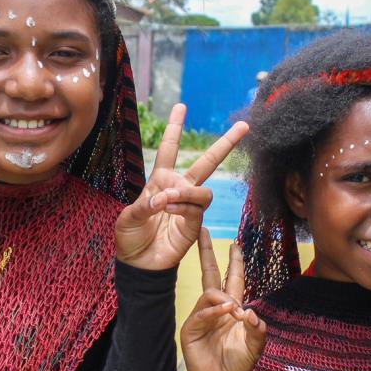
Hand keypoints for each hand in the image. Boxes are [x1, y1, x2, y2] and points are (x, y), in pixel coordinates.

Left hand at [115, 104, 248, 269]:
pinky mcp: (195, 225)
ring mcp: (189, 207)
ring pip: (203, 190)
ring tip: (167, 200)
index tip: (181, 107)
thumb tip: (163, 197)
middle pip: (206, 162)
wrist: (138, 263)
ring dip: (185, 192)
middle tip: (243, 126)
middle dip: (225, 144)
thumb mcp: (127, 218)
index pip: (169, 149)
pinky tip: (170, 211)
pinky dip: (182, 207)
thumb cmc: (130, 238)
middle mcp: (178, 189)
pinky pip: (197, 209)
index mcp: (159, 181)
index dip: (174, 128)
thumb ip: (142, 205)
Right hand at [180, 230, 265, 370]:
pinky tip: (225, 312)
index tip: (235, 245)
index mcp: (232, 309)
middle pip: (210, 275)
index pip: (232, 279)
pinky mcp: (191, 329)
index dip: (234, 263)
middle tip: (204, 232)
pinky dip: (213, 311)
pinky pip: (201, 314)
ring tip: (233, 307)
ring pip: (208, 294)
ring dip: (221, 297)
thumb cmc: (236, 364)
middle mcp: (215, 309)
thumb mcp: (255, 347)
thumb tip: (251, 313)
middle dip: (207, 253)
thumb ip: (257, 331)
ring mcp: (202, 317)